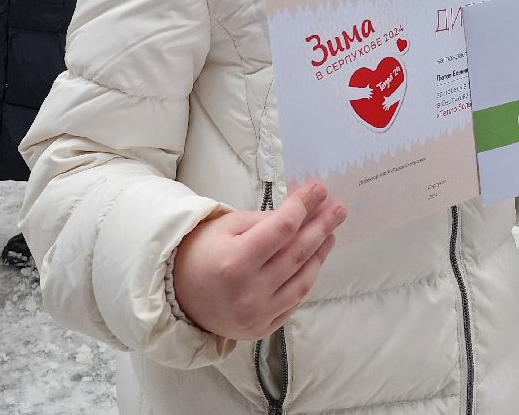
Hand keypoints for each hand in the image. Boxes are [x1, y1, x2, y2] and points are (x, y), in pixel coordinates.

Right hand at [172, 182, 345, 340]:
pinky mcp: (263, 328)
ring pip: (302, 281)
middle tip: (338, 209)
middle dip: (321, 227)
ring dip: (320, 254)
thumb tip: (301, 210)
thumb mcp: (227, 226)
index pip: (282, 229)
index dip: (303, 207)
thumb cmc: (202, 252)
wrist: (179, 295)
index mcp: (235, 262)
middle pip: (297, 254)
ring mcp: (258, 314)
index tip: (319, 190)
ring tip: (330, 233)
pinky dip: (307, 278)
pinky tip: (314, 260)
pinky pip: (294, 301)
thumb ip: (265, 220)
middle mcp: (249, 292)